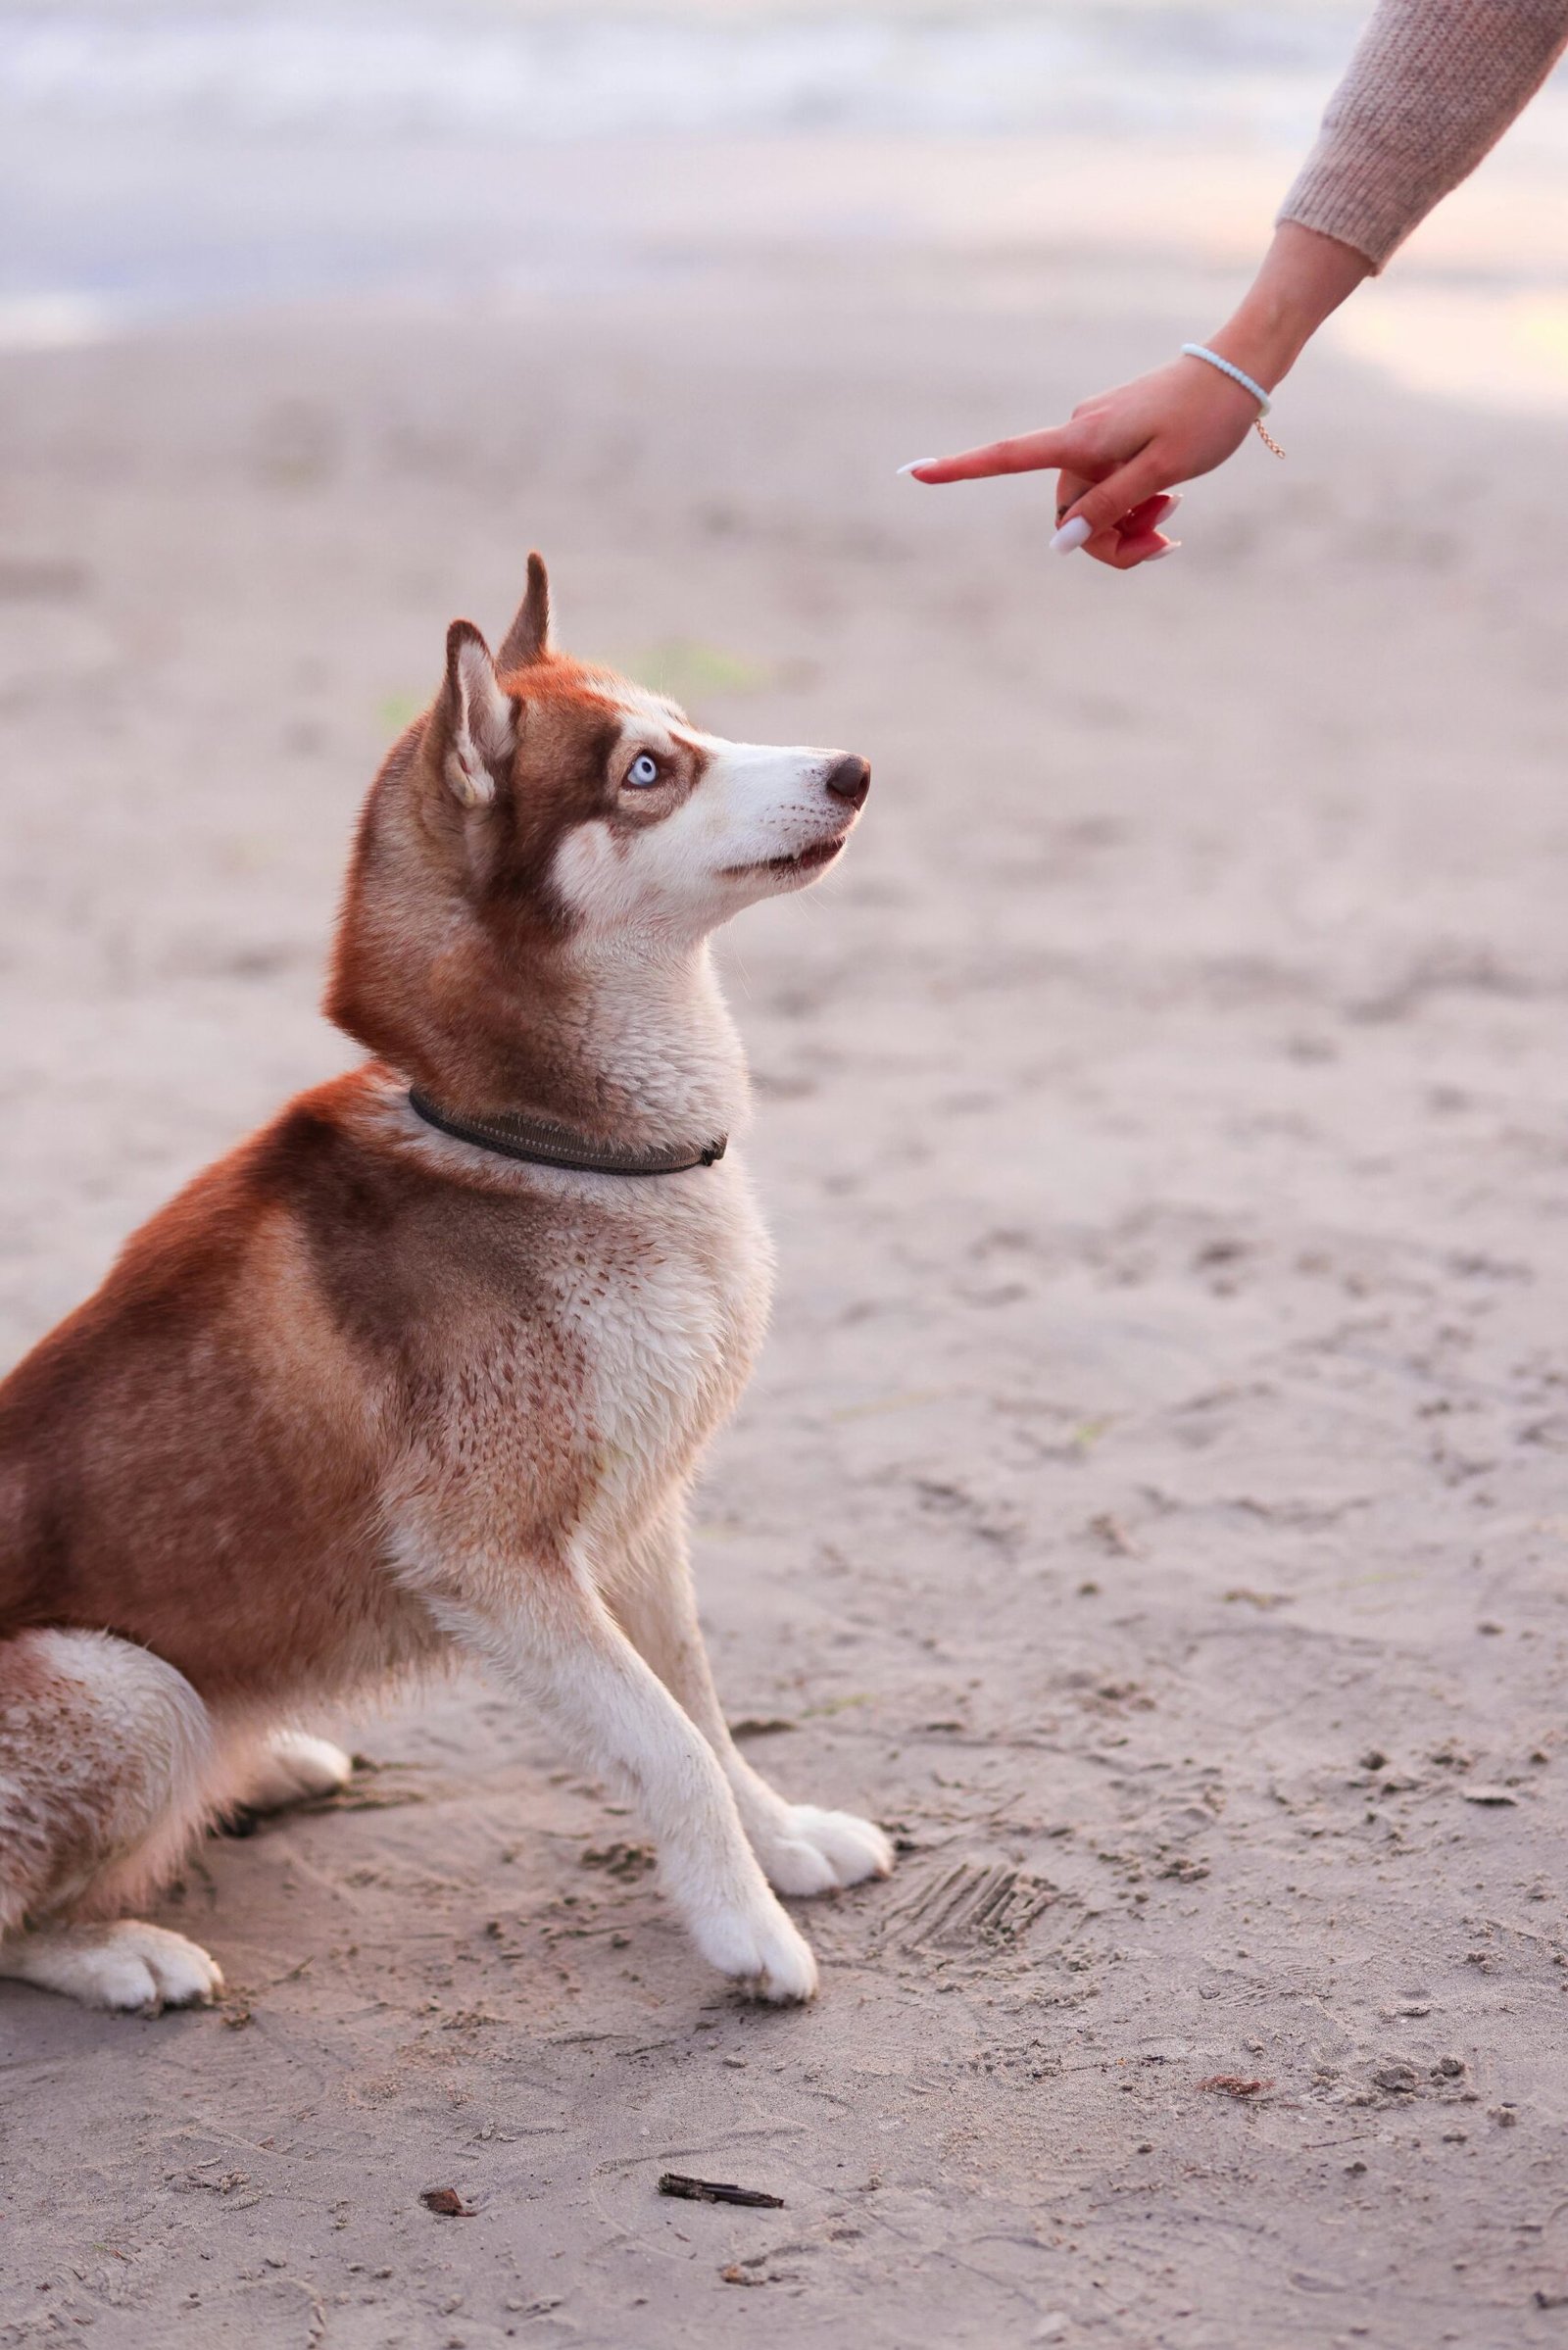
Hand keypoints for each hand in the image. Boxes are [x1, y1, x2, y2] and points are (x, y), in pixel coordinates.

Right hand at [902, 354, 1263, 568]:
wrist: (1241, 368)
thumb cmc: (1206, 418)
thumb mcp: (1162, 473)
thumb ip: (1109, 507)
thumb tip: (1060, 542)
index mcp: (1082, 441)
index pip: (1005, 458)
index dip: (958, 469)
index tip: (913, 472)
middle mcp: (1080, 435)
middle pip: (1067, 511)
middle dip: (1107, 539)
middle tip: (1166, 542)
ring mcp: (1097, 435)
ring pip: (1091, 503)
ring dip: (1126, 523)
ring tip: (1173, 514)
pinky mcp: (1116, 435)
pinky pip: (1109, 484)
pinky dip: (1134, 502)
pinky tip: (1170, 498)